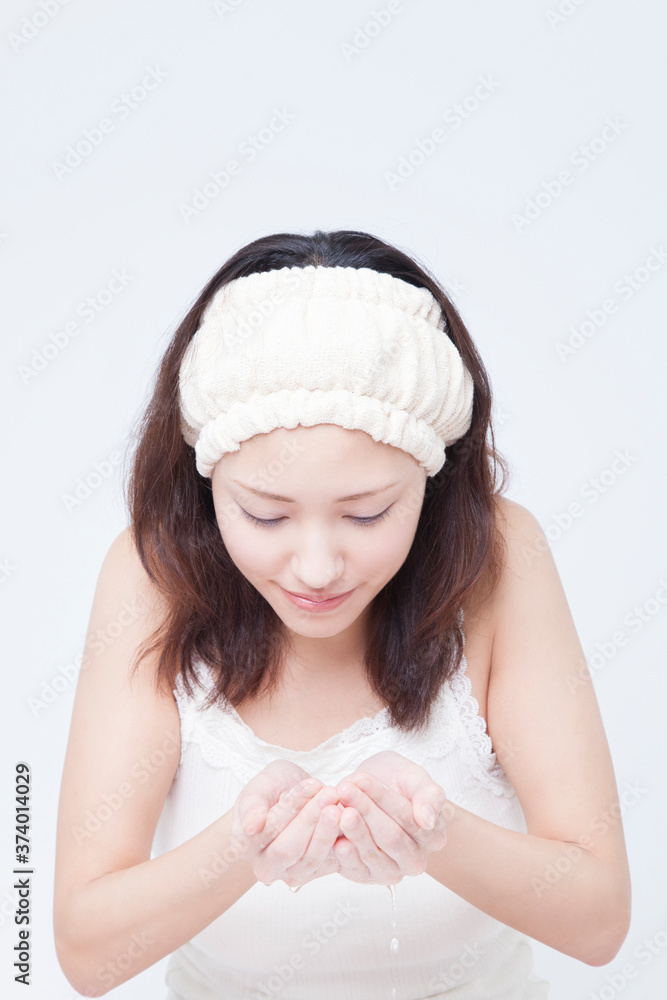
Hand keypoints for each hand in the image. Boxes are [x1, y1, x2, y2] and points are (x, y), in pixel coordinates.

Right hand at [229, 760, 365, 887]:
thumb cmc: (270, 790)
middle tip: (332, 794)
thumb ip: (252, 805)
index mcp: (245, 845)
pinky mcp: (315, 874)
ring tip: (342, 805)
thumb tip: (252, 828)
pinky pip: (329, 864)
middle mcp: (265, 867)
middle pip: (290, 848)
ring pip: (311, 859)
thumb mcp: (259, 787)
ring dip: (328, 831)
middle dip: (313, 819)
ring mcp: (290, 873)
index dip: (293, 806)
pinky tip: (351, 821)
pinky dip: (342, 843)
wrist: (287, 799)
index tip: (313, 784)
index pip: (270, 827)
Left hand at [330, 751, 449, 884]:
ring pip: (373, 853)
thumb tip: (427, 821)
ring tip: (339, 810)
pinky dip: (347, 856)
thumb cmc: (396, 781)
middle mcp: (415, 860)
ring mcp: (391, 871)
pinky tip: (337, 842)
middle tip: (345, 791)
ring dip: (354, 831)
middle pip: (390, 837)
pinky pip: (358, 870)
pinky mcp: (367, 876)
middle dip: (366, 811)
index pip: (407, 817)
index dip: (383, 797)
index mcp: (433, 836)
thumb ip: (429, 795)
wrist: (371, 788)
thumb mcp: (414, 777)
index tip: (362, 779)